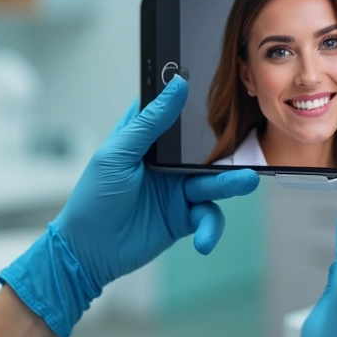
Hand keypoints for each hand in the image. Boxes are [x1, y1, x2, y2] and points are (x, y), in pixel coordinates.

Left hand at [0, 76, 259, 336]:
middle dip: (227, 148)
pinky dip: (209, 229)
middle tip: (247, 145)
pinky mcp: (184, 217)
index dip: (197, 104)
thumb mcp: (118, 155)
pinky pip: (208, 217)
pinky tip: (202, 241)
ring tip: (246, 182)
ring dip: (230, 183)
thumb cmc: (94, 198)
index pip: (176, 114)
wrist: (88, 251)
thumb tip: (177, 85)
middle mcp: (167, 162)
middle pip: (204, 149)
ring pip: (213, 181)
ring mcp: (177, 190)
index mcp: (147, 139)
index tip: (222, 92)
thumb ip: (150, 122)